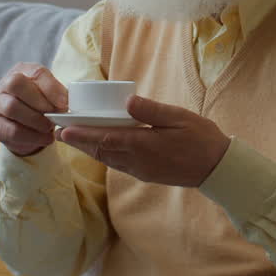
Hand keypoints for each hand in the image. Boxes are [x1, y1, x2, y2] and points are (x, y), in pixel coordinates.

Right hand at [0, 62, 68, 156]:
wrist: (25, 127)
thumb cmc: (41, 105)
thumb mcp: (51, 97)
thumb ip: (58, 96)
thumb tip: (67, 104)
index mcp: (24, 70)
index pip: (37, 72)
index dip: (51, 88)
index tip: (65, 103)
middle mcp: (7, 82)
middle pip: (16, 83)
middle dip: (39, 100)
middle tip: (54, 114)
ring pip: (12, 107)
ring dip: (35, 120)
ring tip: (49, 128)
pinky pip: (11, 130)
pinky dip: (31, 136)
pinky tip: (45, 139)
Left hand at [56, 95, 230, 186]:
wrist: (217, 168)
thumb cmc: (201, 138)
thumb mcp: (179, 117)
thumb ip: (152, 110)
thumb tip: (128, 101)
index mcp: (144, 145)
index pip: (105, 139)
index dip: (81, 135)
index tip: (63, 129)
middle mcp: (137, 161)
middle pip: (101, 151)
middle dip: (78, 142)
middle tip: (58, 132)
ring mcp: (141, 170)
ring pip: (108, 159)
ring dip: (89, 149)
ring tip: (73, 139)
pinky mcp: (146, 174)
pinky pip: (118, 164)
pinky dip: (104, 154)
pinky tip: (100, 147)